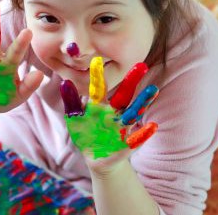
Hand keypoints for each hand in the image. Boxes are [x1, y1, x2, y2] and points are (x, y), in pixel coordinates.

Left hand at [60, 57, 158, 173]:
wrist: (97, 158)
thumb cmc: (86, 134)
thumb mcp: (75, 119)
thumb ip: (71, 102)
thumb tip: (65, 82)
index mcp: (100, 105)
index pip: (100, 87)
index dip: (98, 75)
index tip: (97, 60)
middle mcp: (114, 112)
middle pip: (124, 94)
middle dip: (132, 81)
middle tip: (141, 65)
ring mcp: (123, 126)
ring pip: (134, 112)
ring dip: (143, 102)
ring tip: (153, 89)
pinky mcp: (128, 143)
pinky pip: (137, 137)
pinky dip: (144, 133)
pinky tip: (152, 126)